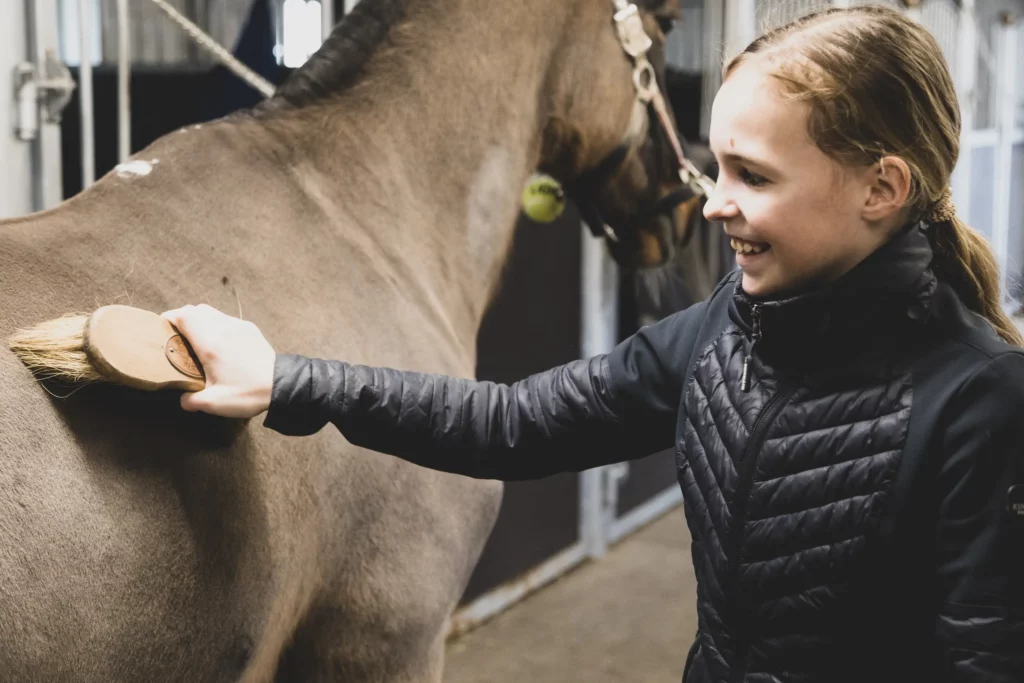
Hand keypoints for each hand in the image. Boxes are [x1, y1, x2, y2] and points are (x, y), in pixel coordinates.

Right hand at [160, 304, 275, 418]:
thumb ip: (191, 400)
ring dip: (200, 321)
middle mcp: (223, 328)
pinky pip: (226, 319)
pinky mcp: (250, 329)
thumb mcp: (214, 403)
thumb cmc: (248, 393)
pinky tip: (218, 344)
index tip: (162, 330)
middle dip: (183, 319)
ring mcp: (239, 326)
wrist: (282, 386)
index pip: (184, 315)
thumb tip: (183, 398)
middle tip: (177, 337)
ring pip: (212, 312)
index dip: (169, 318)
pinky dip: (216, 325)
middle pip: (196, 309)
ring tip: (196, 341)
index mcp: (210, 343)